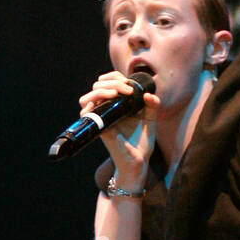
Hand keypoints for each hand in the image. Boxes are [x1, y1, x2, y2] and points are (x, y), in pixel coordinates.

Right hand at [78, 70, 159, 186]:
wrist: (139, 161)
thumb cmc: (141, 142)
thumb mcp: (150, 119)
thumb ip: (152, 105)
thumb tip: (148, 94)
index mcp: (116, 105)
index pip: (107, 82)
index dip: (115, 77)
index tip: (129, 83)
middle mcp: (105, 110)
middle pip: (97, 86)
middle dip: (112, 82)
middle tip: (128, 90)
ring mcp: (100, 120)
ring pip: (87, 98)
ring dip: (101, 90)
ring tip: (116, 93)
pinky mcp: (99, 129)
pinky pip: (86, 114)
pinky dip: (91, 105)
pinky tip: (107, 101)